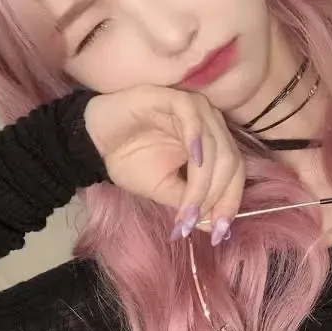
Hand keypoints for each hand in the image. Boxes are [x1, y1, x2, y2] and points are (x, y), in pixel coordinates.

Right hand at [84, 86, 243, 244]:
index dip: (230, 202)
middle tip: (194, 222)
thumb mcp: (165, 188)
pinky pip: (193, 116)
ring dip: (203, 182)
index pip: (235, 172)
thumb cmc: (131, 160)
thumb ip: (190, 201)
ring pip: (216, 144)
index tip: (217, 233)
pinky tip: (193, 159)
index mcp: (213, 145)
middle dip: (217, 197)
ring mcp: (195, 109)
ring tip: (185, 210)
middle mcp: (211, 125)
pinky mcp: (173, 97)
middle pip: (230, 161)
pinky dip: (196, 138)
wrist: (96, 140)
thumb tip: (212, 227)